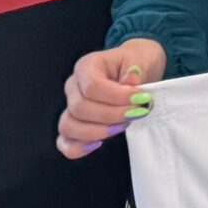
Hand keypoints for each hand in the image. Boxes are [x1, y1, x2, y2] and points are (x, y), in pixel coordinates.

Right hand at [57, 38, 165, 158]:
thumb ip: (135, 70)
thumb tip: (131, 79)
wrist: (139, 70)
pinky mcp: (74, 126)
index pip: (92, 86)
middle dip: (112, 115)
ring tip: (123, 125)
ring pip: (69, 126)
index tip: (141, 99)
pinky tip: (98, 144)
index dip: (116, 97)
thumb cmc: (138, 63)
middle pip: (80, 108)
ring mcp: (70, 107)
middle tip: (137, 112)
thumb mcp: (142, 59)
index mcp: (87, 66)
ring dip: (97, 131)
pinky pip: (65, 142)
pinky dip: (78, 147)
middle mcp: (73, 86)